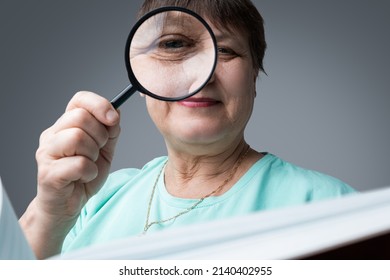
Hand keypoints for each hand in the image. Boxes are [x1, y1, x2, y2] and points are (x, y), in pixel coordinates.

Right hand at [20, 91, 119, 257]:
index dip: (99, 104)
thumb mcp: (104, 150)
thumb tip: (115, 111)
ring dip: (93, 154)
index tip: (113, 119)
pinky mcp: (48, 173)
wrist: (68, 205)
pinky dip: (90, 172)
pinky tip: (85, 177)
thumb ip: (110, 131)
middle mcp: (52, 135)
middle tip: (98, 151)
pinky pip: (79, 164)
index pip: (79, 99)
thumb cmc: (84, 175)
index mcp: (65, 125)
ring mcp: (47, 153)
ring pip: (77, 137)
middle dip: (99, 135)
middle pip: (80, 117)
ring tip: (90, 165)